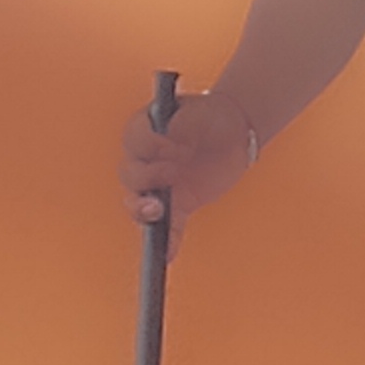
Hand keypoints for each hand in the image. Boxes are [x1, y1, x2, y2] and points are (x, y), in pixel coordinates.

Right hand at [120, 86, 256, 240]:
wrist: (233, 132)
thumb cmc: (211, 116)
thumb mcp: (201, 111)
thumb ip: (185, 122)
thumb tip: (172, 134)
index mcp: (145, 131)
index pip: (135, 139)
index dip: (148, 144)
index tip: (166, 145)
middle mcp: (145, 161)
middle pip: (130, 174)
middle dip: (144, 177)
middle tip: (169, 174)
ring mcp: (159, 186)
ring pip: (138, 203)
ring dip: (142, 210)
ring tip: (156, 213)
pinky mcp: (177, 205)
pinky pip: (168, 226)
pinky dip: (167, 241)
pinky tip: (168, 253)